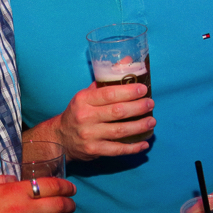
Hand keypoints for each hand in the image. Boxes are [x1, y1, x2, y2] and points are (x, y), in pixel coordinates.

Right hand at [38, 81, 153, 160]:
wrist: (60, 138)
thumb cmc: (78, 112)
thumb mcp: (86, 95)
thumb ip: (105, 82)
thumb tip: (127, 61)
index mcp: (83, 100)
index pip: (109, 94)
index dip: (129, 91)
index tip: (143, 89)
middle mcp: (85, 117)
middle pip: (117, 112)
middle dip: (138, 108)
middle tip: (150, 104)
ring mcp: (89, 135)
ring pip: (120, 131)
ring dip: (139, 126)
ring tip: (151, 121)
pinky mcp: (94, 150)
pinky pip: (117, 150)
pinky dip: (133, 148)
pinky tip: (144, 143)